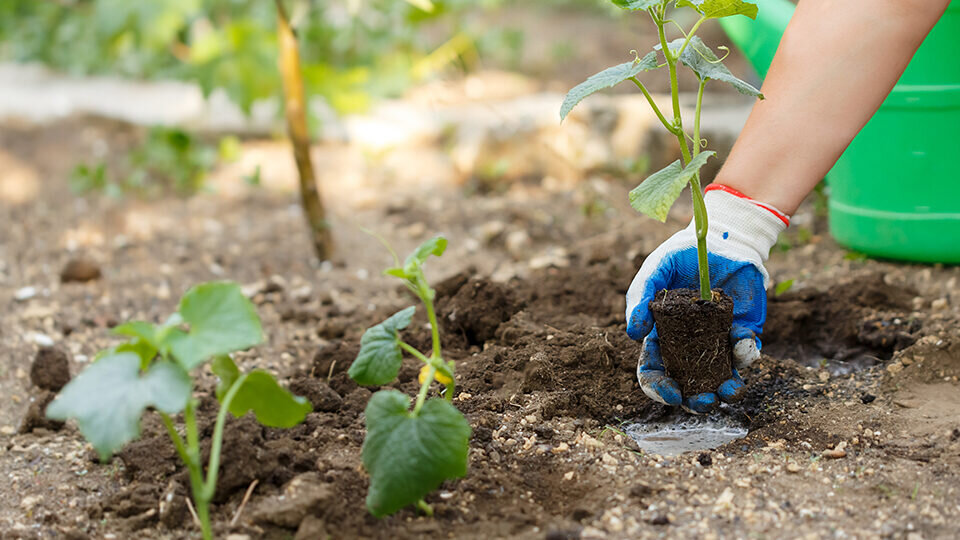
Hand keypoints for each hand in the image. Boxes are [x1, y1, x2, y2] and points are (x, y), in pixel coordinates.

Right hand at [625, 185, 788, 412]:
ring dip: (727, 389)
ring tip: (731, 389)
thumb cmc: (683, 255)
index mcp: (663, 337)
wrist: (723, 238)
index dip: (659, 387)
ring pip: (721, 378)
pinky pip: (747, 353)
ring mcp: (718, 342)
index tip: (670, 392)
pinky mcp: (744, 331)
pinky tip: (743, 340)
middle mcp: (690, 346)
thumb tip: (633, 334)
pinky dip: (746, 353)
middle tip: (705, 402)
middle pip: (690, 385)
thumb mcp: (655, 270)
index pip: (655, 370)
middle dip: (696, 401)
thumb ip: (639, 296)